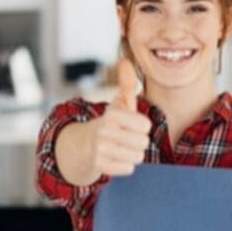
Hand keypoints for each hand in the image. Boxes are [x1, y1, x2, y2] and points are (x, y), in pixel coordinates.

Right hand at [86, 59, 150, 177]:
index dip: (142, 127)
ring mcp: (99, 149)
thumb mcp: (120, 102)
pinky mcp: (98, 165)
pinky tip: (116, 158)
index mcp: (112, 114)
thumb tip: (126, 61)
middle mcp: (104, 131)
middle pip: (143, 143)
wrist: (86, 145)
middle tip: (127, 138)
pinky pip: (128, 169)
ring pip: (137, 157)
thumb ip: (127, 84)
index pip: (145, 126)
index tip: (132, 125)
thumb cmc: (111, 122)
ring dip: (133, 154)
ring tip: (122, 147)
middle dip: (139, 142)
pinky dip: (125, 165)